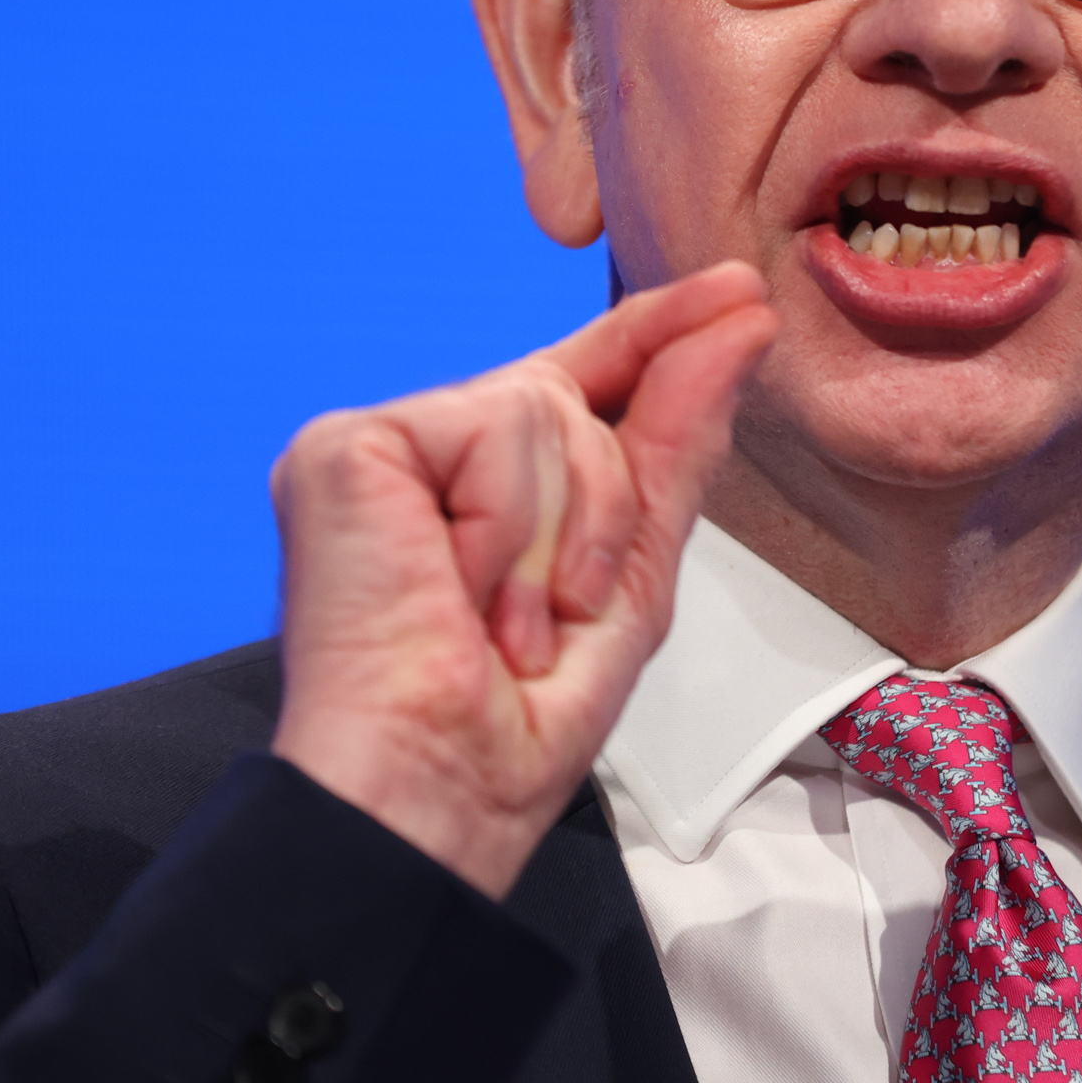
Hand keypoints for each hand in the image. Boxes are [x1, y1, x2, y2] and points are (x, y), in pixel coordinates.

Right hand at [266, 260, 777, 896]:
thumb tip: (737, 321)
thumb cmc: (517, 722)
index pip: (584, 379)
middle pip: (575, 395)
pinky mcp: (343, 448)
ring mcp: (381, 445)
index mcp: (489, 487)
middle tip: (563, 613)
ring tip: (509, 622)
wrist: (440, 788)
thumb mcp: (635, 568)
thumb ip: (680, 435)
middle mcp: (430, 455)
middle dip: (608, 509)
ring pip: (543, 409)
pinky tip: (462, 592)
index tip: (738, 293)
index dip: (659, 331)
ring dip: (560, 537)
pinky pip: (491, 426)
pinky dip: (508, 528)